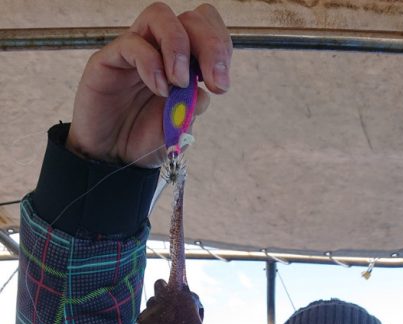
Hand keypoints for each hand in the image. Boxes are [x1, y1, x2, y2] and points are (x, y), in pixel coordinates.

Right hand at [66, 3, 231, 166]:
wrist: (110, 157)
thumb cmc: (142, 140)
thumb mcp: (177, 131)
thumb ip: (191, 111)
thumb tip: (203, 93)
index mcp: (183, 62)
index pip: (208, 31)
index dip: (221, 49)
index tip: (221, 85)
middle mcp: (160, 48)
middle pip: (191, 18)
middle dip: (210, 44)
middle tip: (213, 80)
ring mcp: (135, 49)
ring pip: (160, 15)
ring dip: (178, 46)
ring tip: (179, 81)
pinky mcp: (110, 58)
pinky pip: (132, 43)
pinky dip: (151, 64)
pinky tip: (158, 89)